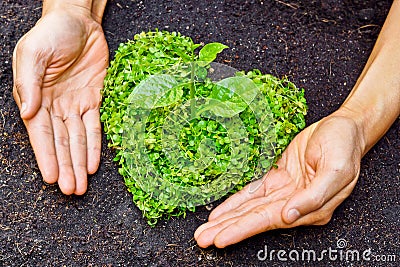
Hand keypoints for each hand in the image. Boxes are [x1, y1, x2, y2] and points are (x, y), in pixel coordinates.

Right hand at [12, 8, 108, 194]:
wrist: (78, 22)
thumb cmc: (51, 34)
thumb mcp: (33, 53)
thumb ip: (29, 83)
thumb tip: (27, 113)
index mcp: (36, 98)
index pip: (41, 134)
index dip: (47, 156)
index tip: (52, 177)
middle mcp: (56, 107)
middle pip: (61, 143)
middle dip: (66, 167)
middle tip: (72, 191)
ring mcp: (76, 105)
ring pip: (78, 140)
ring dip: (79, 163)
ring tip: (82, 185)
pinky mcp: (95, 101)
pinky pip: (95, 127)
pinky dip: (94, 146)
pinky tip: (93, 164)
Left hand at [194, 114, 365, 247]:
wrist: (343, 126)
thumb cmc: (344, 145)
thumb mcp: (337, 169)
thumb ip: (314, 196)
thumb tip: (290, 215)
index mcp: (311, 206)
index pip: (269, 221)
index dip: (243, 229)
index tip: (221, 238)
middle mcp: (293, 203)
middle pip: (254, 219)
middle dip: (227, 229)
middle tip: (202, 239)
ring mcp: (282, 190)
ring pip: (249, 208)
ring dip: (227, 219)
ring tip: (205, 231)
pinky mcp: (275, 177)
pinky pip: (251, 192)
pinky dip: (234, 202)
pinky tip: (220, 212)